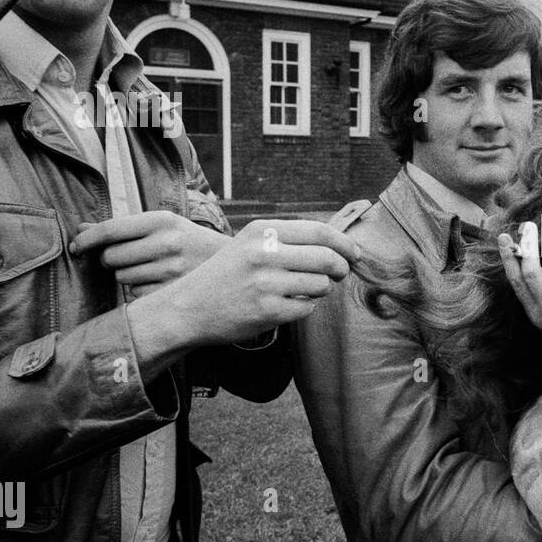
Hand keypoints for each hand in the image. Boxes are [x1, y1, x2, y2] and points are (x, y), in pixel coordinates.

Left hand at [72, 212, 227, 296]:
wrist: (234, 265)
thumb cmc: (189, 242)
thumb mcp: (162, 226)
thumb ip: (122, 228)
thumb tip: (79, 228)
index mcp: (162, 220)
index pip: (109, 230)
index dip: (85, 239)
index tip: (75, 247)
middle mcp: (166, 243)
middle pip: (111, 257)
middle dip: (110, 260)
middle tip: (128, 258)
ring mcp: (171, 270)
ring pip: (122, 278)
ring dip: (127, 276)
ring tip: (151, 270)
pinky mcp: (173, 293)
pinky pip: (136, 295)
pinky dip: (140, 291)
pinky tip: (159, 283)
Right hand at [130, 219, 360, 348]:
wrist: (187, 308)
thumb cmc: (225, 276)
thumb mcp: (249, 244)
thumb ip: (287, 239)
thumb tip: (337, 243)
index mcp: (261, 230)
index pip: (319, 231)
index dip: (344, 243)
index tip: (354, 253)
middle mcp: (264, 253)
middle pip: (327, 258)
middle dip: (340, 268)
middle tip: (340, 274)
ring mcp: (266, 283)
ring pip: (321, 285)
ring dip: (319, 290)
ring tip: (300, 290)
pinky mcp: (268, 310)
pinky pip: (307, 308)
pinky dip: (303, 307)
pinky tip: (285, 305)